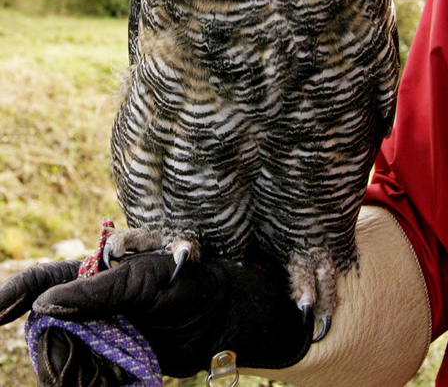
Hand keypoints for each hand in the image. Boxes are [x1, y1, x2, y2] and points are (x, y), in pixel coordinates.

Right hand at [0, 246, 311, 381]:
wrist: (225, 313)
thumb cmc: (186, 281)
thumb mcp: (142, 280)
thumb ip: (95, 293)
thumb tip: (46, 305)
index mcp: (92, 273)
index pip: (41, 282)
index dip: (12, 297)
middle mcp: (88, 304)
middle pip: (46, 333)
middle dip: (57, 354)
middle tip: (88, 368)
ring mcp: (100, 334)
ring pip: (63, 362)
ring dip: (78, 375)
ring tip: (113, 373)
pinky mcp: (112, 361)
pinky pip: (85, 379)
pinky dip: (94, 384)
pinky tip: (115, 381)